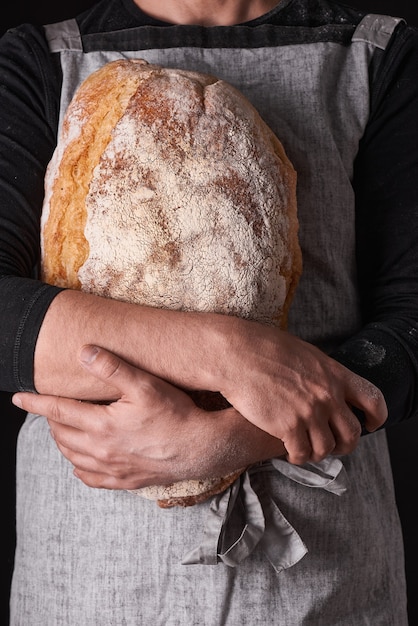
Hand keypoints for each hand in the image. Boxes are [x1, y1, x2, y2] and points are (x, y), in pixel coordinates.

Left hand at [12, 345, 285, 489]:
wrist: (203, 447)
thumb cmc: (176, 414)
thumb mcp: (145, 384)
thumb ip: (112, 367)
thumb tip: (84, 351)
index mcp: (101, 426)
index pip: (58, 411)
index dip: (36, 402)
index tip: (18, 397)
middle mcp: (102, 451)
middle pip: (62, 435)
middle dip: (51, 419)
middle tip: (50, 406)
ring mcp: (113, 469)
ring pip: (73, 457)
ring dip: (62, 441)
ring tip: (63, 428)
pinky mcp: (126, 481)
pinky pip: (90, 479)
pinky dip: (79, 467)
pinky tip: (82, 460)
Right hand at [218, 320, 387, 464]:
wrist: (237, 354)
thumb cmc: (264, 348)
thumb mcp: (304, 354)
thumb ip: (321, 373)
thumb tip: (327, 384)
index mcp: (334, 374)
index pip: (373, 399)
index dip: (376, 417)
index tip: (370, 424)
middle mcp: (327, 394)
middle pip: (352, 433)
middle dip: (345, 445)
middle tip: (334, 446)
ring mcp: (309, 412)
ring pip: (326, 448)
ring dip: (316, 453)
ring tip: (305, 449)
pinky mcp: (288, 426)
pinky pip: (301, 453)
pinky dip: (296, 456)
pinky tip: (288, 451)